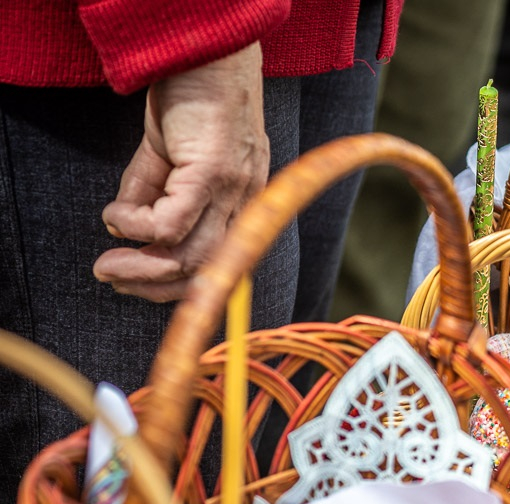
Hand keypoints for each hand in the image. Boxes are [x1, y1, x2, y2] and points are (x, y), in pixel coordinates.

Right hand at [94, 44, 268, 301]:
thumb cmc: (194, 99)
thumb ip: (153, 190)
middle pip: (205, 272)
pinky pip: (170, 224)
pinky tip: (116, 214)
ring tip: (106, 264)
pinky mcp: (212, 174)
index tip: (134, 282)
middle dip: (153, 286)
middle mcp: (246, 206)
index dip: (176, 285)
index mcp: (244, 207)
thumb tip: (126, 227)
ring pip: (189, 257)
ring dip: (141, 266)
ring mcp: (232, 192)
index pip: (220, 267)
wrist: (209, 54)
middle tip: (112, 277)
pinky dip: (136, 227)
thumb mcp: (171, 155)